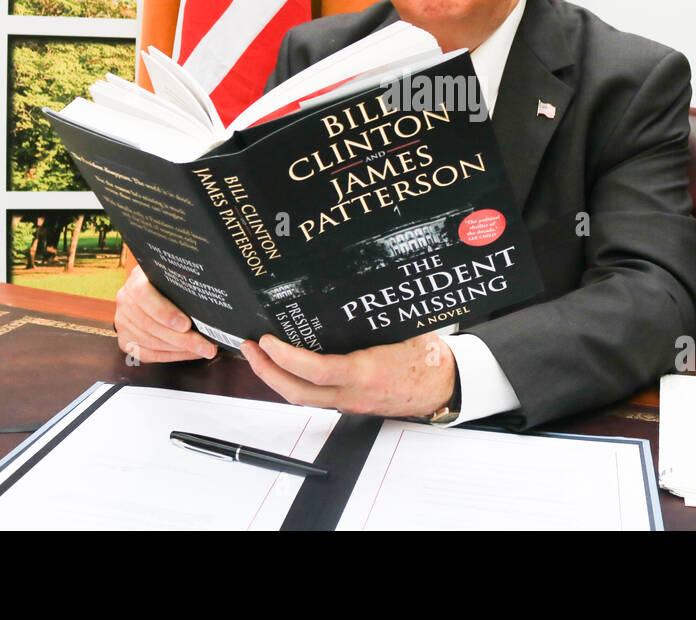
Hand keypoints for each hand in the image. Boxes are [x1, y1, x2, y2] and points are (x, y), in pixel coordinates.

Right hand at [114, 266, 217, 362]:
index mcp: (136, 280)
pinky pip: (149, 354)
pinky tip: (190, 353)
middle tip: (206, 345)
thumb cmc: (168, 281)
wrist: (150, 287)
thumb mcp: (173, 274)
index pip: (144, 296)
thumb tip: (206, 298)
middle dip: (182, 339)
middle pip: (151, 325)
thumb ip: (183, 283)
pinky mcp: (125, 340)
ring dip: (180, 349)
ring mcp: (123, 322)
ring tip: (203, 349)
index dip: (164, 312)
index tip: (186, 324)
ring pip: (151, 342)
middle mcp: (125, 301)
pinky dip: (172, 356)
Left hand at [241, 332, 455, 416]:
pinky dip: (295, 381)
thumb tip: (339, 292)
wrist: (446, 386)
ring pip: (303, 398)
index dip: (287, 358)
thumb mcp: (402, 330)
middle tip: (249, 347)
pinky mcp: (351, 404)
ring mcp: (351, 403)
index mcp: (368, 372)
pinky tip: (286, 365)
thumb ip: (371, 318)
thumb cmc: (428, 356)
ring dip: (276, 378)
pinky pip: (316, 396)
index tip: (268, 340)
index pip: (318, 372)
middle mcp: (354, 394)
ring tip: (260, 355)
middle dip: (266, 371)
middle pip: (298, 393)